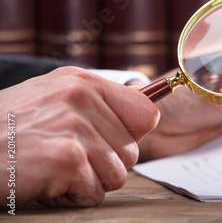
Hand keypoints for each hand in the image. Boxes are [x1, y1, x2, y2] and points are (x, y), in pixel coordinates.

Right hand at [0, 67, 159, 206]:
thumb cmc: (4, 130)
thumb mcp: (51, 99)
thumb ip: (96, 105)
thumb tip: (147, 119)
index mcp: (82, 82)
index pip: (146, 112)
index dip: (133, 135)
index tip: (114, 143)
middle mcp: (81, 98)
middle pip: (131, 151)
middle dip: (103, 165)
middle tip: (67, 160)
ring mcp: (75, 127)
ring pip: (117, 174)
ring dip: (88, 183)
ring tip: (55, 170)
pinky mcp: (68, 158)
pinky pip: (95, 192)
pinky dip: (72, 197)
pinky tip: (46, 183)